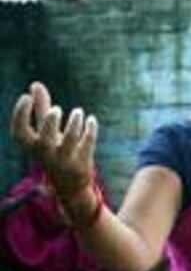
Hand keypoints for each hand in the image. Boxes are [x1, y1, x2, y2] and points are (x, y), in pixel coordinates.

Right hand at [11, 83, 97, 197]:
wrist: (70, 185)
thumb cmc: (54, 152)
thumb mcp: (45, 133)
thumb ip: (41, 109)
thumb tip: (35, 84)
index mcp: (32, 147)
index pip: (19, 132)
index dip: (20, 114)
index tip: (26, 97)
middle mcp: (45, 155)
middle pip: (44, 140)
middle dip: (49, 122)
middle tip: (57, 109)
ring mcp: (64, 161)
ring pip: (68, 141)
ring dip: (74, 124)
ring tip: (78, 111)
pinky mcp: (81, 164)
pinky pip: (86, 145)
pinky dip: (90, 130)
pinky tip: (91, 119)